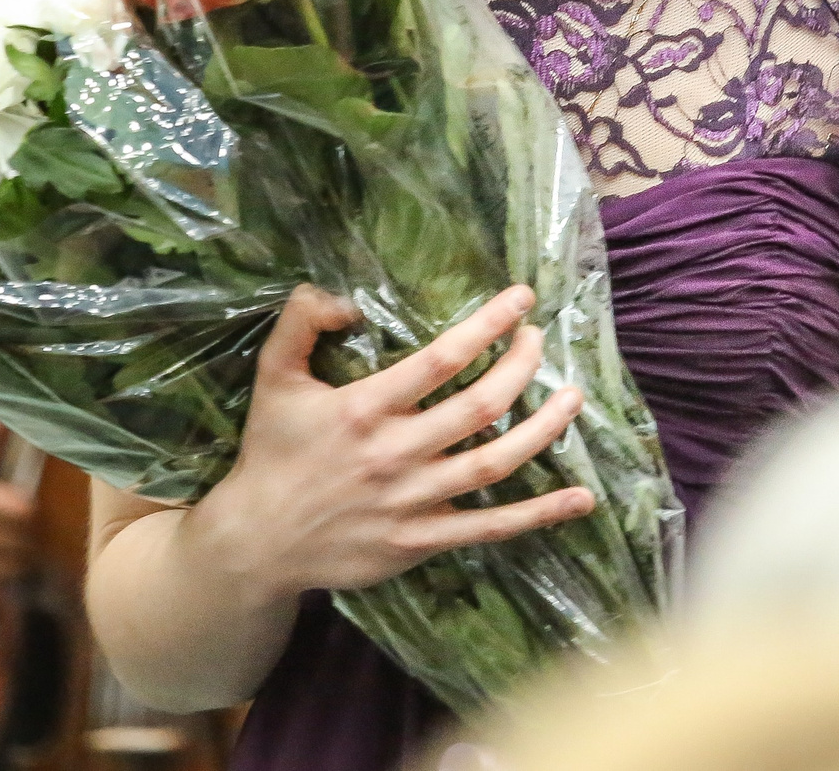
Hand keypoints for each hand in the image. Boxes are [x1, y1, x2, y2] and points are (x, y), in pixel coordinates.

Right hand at [193, 284, 592, 596]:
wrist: (257, 541)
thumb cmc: (272, 451)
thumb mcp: (273, 376)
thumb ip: (301, 323)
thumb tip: (345, 296)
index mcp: (364, 410)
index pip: (440, 360)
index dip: (487, 325)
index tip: (521, 300)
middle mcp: (396, 454)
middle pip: (480, 405)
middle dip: (521, 365)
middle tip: (538, 339)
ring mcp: (413, 502)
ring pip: (494, 462)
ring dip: (542, 429)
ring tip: (573, 397)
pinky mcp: (421, 541)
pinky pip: (491, 527)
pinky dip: (540, 514)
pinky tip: (581, 498)